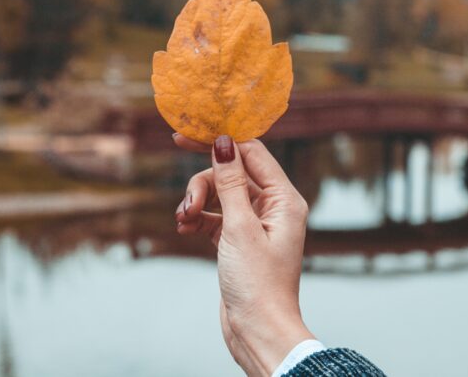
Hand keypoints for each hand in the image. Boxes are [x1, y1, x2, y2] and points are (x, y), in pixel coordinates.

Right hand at [174, 134, 315, 375]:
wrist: (257, 331)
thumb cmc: (257, 283)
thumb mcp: (239, 227)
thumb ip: (230, 182)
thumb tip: (223, 141)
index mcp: (284, 198)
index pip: (251, 153)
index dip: (220, 141)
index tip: (186, 135)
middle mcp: (272, 206)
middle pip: (231, 173)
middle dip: (205, 184)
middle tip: (186, 202)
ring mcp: (254, 221)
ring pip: (220, 194)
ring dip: (198, 202)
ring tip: (183, 220)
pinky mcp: (238, 237)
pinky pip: (215, 215)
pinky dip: (199, 217)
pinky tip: (184, 227)